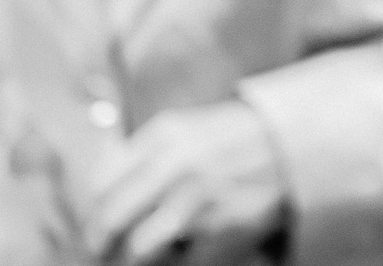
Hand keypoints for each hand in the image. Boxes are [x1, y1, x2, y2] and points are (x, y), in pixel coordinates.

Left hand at [84, 101, 287, 264]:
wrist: (292, 149)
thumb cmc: (231, 143)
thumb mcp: (185, 130)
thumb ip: (141, 153)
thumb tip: (93, 191)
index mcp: (163, 137)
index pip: (100, 185)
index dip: (90, 213)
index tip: (95, 226)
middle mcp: (177, 165)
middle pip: (110, 220)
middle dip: (101, 244)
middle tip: (105, 252)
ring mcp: (200, 199)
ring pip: (137, 249)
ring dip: (133, 260)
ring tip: (139, 259)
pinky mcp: (223, 229)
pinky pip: (178, 263)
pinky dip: (174, 262)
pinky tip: (182, 253)